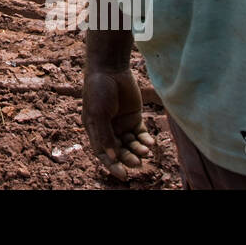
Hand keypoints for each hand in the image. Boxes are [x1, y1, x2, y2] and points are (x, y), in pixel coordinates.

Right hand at [82, 66, 154, 180]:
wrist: (110, 68)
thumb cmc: (98, 90)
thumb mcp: (99, 114)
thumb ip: (105, 136)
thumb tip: (112, 158)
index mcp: (95, 130)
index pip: (104, 153)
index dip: (112, 166)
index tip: (123, 175)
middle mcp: (108, 129)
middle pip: (119, 151)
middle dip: (128, 158)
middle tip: (137, 162)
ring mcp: (121, 123)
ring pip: (131, 144)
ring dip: (138, 150)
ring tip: (145, 151)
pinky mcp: (134, 117)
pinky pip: (140, 134)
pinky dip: (145, 139)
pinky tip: (150, 142)